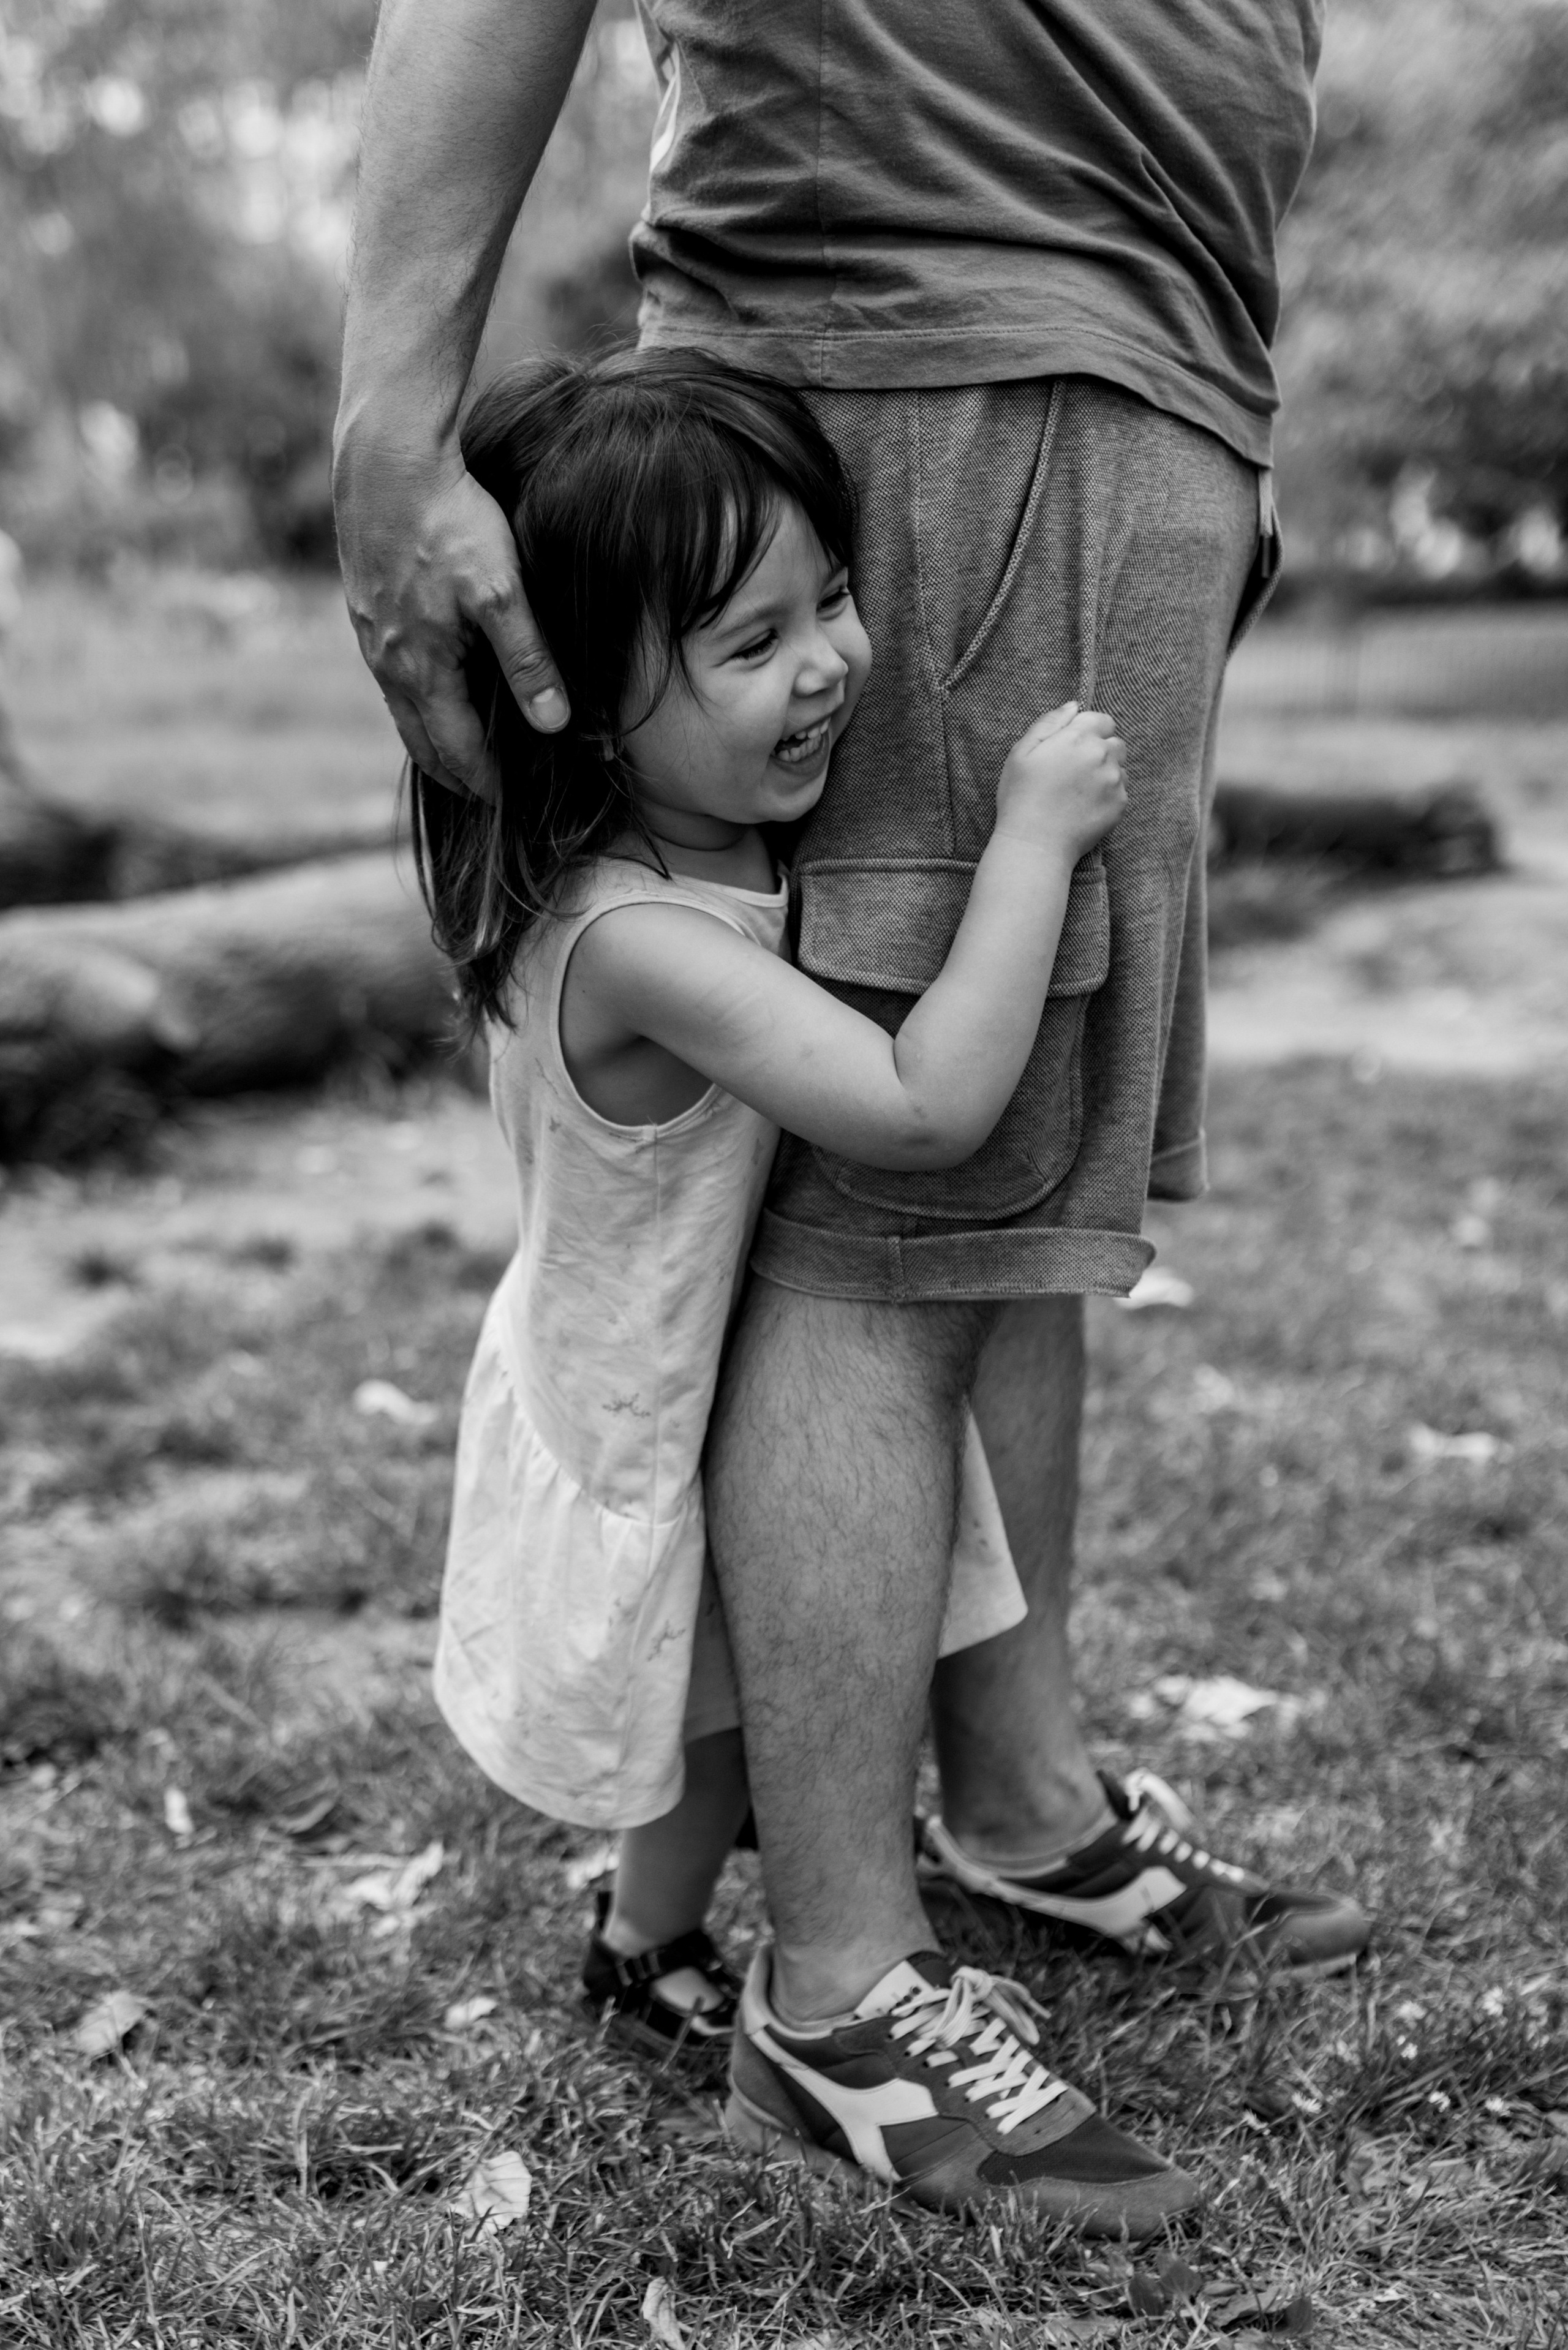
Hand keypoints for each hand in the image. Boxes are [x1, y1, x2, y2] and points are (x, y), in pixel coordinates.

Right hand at [331, 427, 570, 799]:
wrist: (386, 456)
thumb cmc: (449, 519)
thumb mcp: (501, 592)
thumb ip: (528, 660)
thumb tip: (554, 726)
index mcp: (419, 668)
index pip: (455, 750)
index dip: (485, 782)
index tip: (510, 804)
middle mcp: (385, 661)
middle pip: (420, 742)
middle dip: (453, 774)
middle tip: (484, 798)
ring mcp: (368, 635)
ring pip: (402, 708)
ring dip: (431, 738)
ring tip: (460, 755)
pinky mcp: (364, 605)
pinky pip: (391, 673)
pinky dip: (416, 698)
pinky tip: (434, 687)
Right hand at [994, 701, 1127, 862]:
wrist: (1035, 844)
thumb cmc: (1021, 797)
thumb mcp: (1022, 752)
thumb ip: (1049, 723)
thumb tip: (1073, 706)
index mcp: (1078, 737)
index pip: (1102, 720)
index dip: (1089, 730)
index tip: (1073, 746)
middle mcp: (1102, 755)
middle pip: (1115, 742)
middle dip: (1100, 749)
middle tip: (1075, 770)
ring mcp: (1114, 781)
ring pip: (1120, 766)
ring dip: (1106, 771)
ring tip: (1081, 789)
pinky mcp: (1120, 804)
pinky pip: (1121, 790)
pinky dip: (1108, 793)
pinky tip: (1085, 804)